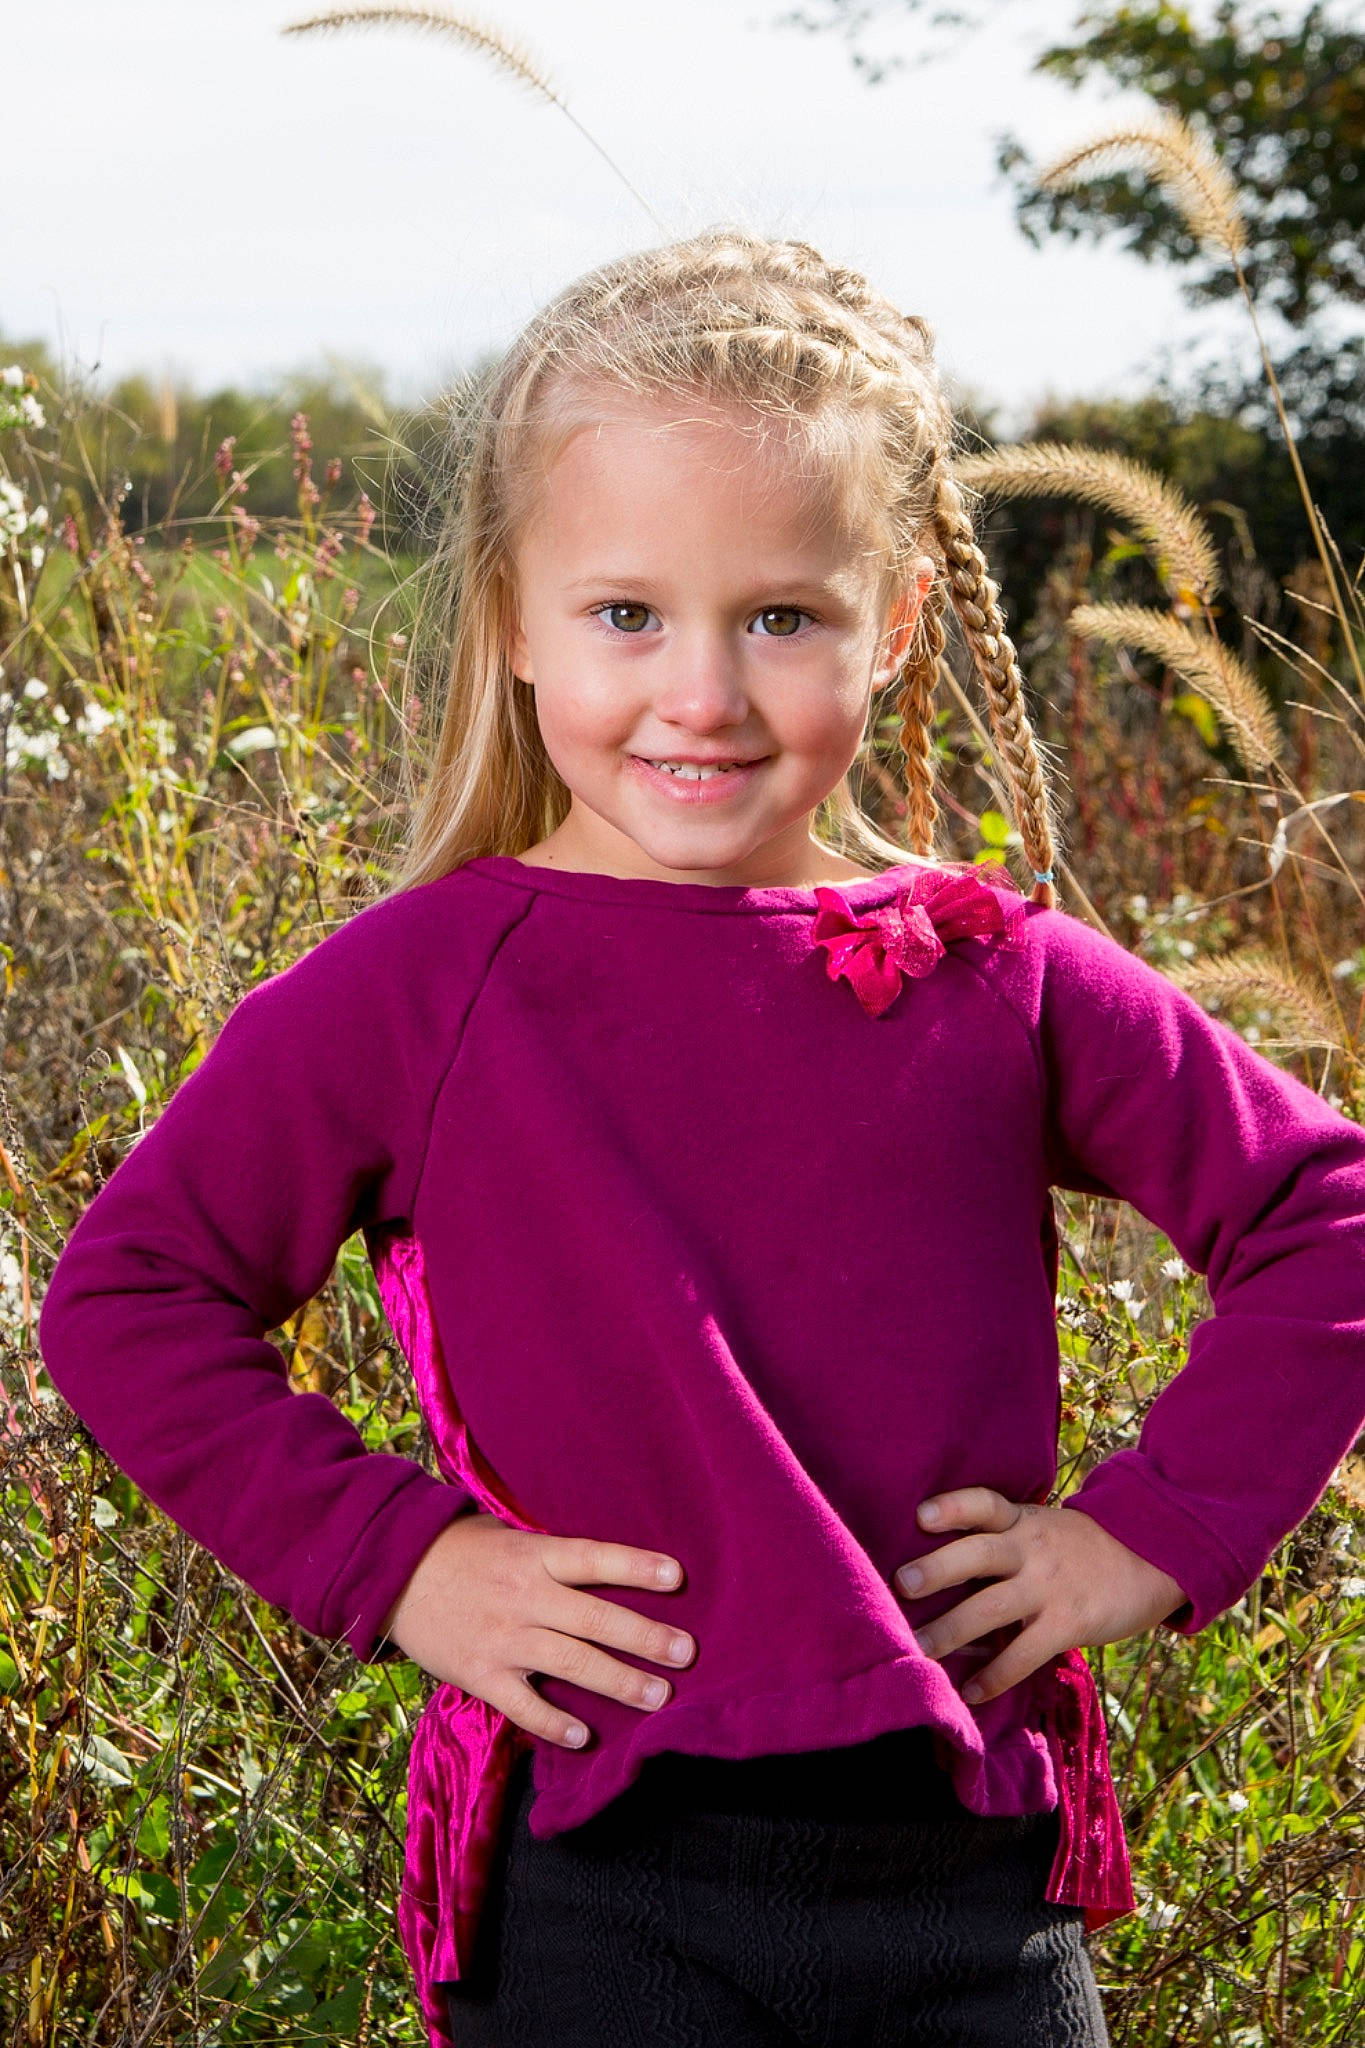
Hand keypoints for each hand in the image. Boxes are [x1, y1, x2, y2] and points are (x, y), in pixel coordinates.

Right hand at [381, 1512, 694, 1748]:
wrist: (393, 1573)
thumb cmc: (462, 1550)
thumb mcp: (509, 1536)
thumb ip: (553, 1557)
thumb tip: (608, 1570)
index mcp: (534, 1556)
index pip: (594, 1558)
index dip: (635, 1566)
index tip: (677, 1577)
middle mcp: (524, 1596)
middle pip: (595, 1618)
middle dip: (645, 1637)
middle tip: (686, 1652)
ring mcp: (504, 1638)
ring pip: (571, 1663)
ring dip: (618, 1681)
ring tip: (658, 1697)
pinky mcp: (481, 1674)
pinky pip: (524, 1705)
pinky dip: (554, 1723)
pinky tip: (583, 1737)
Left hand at [893, 1487, 1187, 1705]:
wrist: (1152, 1558)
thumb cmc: (1079, 1548)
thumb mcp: (1041, 1529)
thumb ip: (1002, 1542)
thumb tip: (939, 1570)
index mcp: (1022, 1521)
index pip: (984, 1504)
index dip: (953, 1508)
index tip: (921, 1515)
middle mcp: (1031, 1549)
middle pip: (978, 1554)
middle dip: (939, 1568)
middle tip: (903, 1583)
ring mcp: (1049, 1587)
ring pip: (991, 1608)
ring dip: (951, 1630)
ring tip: (917, 1648)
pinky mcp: (1068, 1623)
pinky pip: (1024, 1653)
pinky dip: (995, 1675)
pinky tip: (971, 1691)